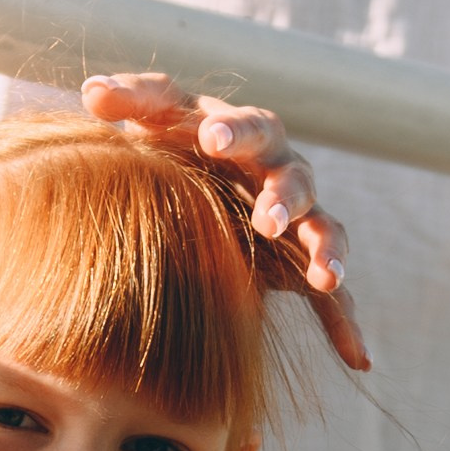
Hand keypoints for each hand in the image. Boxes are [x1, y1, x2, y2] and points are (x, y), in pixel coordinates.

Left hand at [80, 71, 368, 370]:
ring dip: (326, 252)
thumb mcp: (152, 118)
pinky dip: (345, 323)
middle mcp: (281, 173)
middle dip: (284, 199)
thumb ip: (129, 102)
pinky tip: (357, 358)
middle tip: (268, 221)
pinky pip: (333, 296)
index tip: (213, 141)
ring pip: (323, 230)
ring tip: (325, 279)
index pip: (247, 125)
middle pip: (294, 179)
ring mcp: (297, 220)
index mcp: (247, 133)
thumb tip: (92, 92)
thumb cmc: (174, 140)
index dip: (234, 133)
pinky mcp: (301, 264)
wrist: (199, 183)